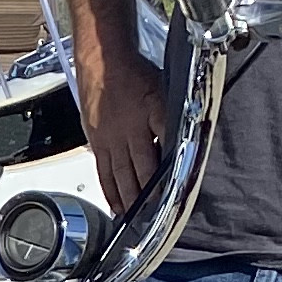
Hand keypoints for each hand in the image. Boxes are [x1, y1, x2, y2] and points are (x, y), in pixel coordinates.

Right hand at [80, 45, 167, 212]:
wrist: (103, 61)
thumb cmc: (135, 74)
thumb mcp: (164, 92)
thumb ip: (172, 119)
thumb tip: (185, 139)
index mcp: (146, 122)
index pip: (157, 160)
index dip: (163, 182)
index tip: (169, 200)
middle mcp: (126, 135)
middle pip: (137, 174)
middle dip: (144, 198)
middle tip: (151, 219)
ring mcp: (109, 140)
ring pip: (119, 176)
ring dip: (127, 199)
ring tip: (133, 217)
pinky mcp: (96, 141)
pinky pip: (102, 171)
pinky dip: (109, 189)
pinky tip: (114, 202)